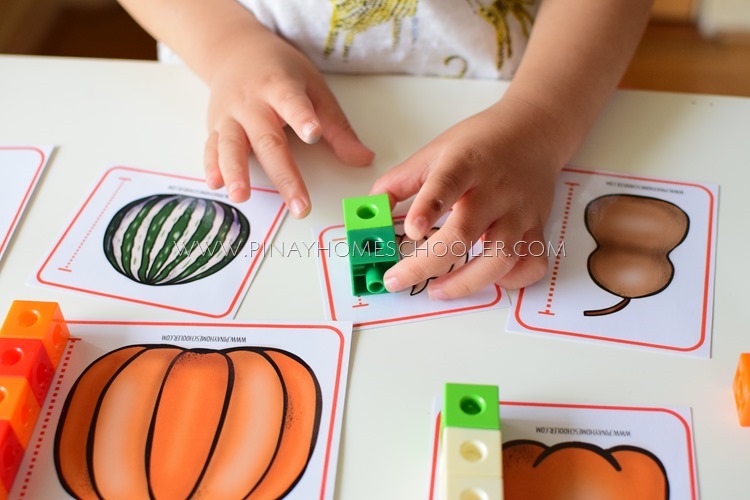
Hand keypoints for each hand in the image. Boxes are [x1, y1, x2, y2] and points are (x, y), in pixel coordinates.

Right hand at [203, 28, 373, 213]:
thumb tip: (363, 159)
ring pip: (231, 145)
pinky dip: (211, 167)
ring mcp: (230, 116)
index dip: (303, 118)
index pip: (292, 103)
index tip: (314, 134)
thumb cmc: (279, 72)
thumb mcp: (314, 88)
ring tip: (241, 196)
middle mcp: (252, 103)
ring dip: (236, 172)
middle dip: (285, 176)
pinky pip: (211, 148)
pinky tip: (216, 185)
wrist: (236, 51)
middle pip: (268, 141)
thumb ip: (337, 127)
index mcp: (280, 87)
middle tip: (299, 205)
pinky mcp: (214, 128)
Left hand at [371, 97, 560, 298]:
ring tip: (437, 290)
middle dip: (427, 263)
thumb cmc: (481, 142)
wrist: (535, 130)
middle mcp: (495, 189)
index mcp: (466, 163)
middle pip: (464, 233)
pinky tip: (488, 279)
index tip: (410, 230)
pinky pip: (532, 265)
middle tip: (397, 279)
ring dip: (466, 283)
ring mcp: (519, 211)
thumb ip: (400, 181)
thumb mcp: (435, 150)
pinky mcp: (538, 227)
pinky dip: (512, 281)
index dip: (428, 208)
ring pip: (500, 258)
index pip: (447, 184)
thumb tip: (370, 211)